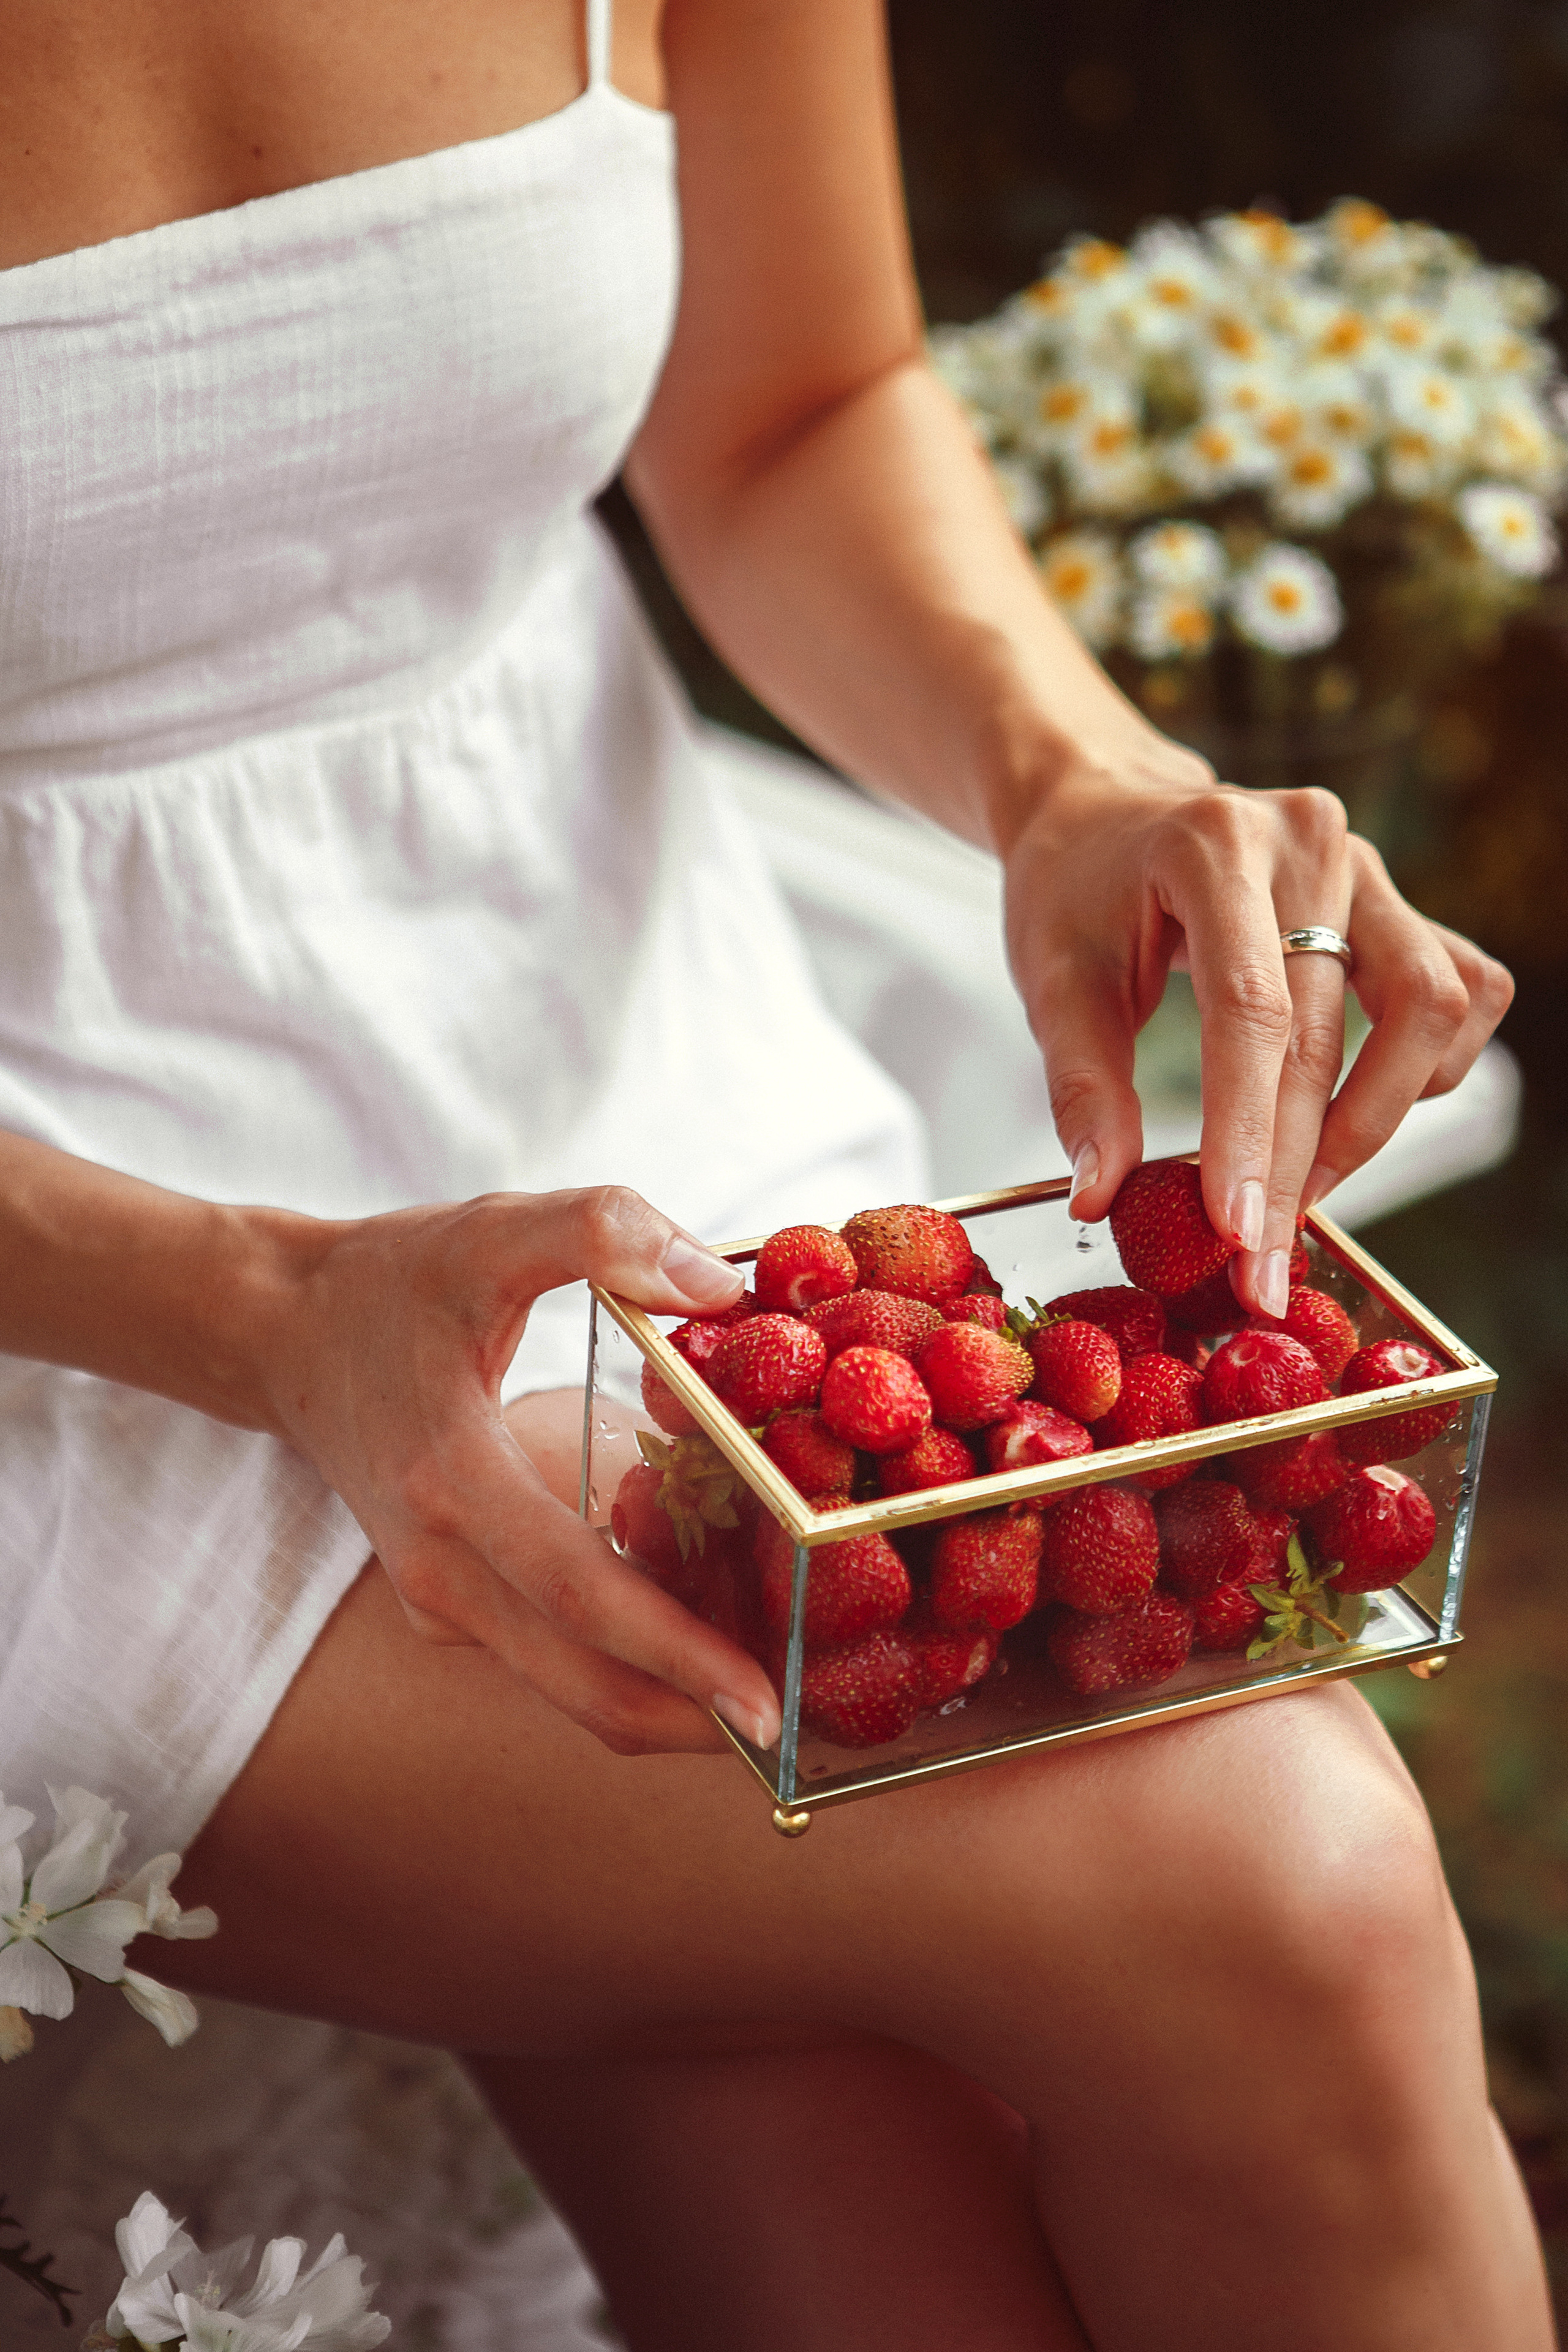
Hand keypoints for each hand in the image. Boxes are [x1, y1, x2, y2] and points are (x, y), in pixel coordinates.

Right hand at [255, 1185, 781, 1756]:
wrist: (286, 1332)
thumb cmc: (393, 1281)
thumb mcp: (488, 1230)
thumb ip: (599, 1231)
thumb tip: (718, 1286)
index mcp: (451, 1483)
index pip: (581, 1595)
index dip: (679, 1656)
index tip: (764, 1706)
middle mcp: (440, 1569)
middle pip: (588, 1683)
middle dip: (700, 1714)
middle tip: (809, 1716)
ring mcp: (440, 1600)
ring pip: (578, 1684)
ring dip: (678, 1688)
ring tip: (782, 1655)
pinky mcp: (453, 1607)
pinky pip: (558, 1654)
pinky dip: (636, 1652)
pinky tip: (710, 1604)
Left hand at [1001, 738, 1512, 1315]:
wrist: (1106, 810)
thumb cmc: (1076, 890)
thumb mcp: (1051, 980)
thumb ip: (1081, 1089)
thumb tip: (1101, 1199)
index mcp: (1213, 845)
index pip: (1251, 1010)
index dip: (1249, 1132)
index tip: (1237, 1230)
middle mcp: (1309, 844)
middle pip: (1330, 1032)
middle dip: (1297, 1166)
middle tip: (1261, 1265)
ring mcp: (1368, 868)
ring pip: (1429, 1009)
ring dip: (1374, 1119)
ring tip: (1300, 1190)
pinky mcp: (1398, 902)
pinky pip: (1457, 991)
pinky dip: (1422, 1069)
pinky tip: (1352, 1110)